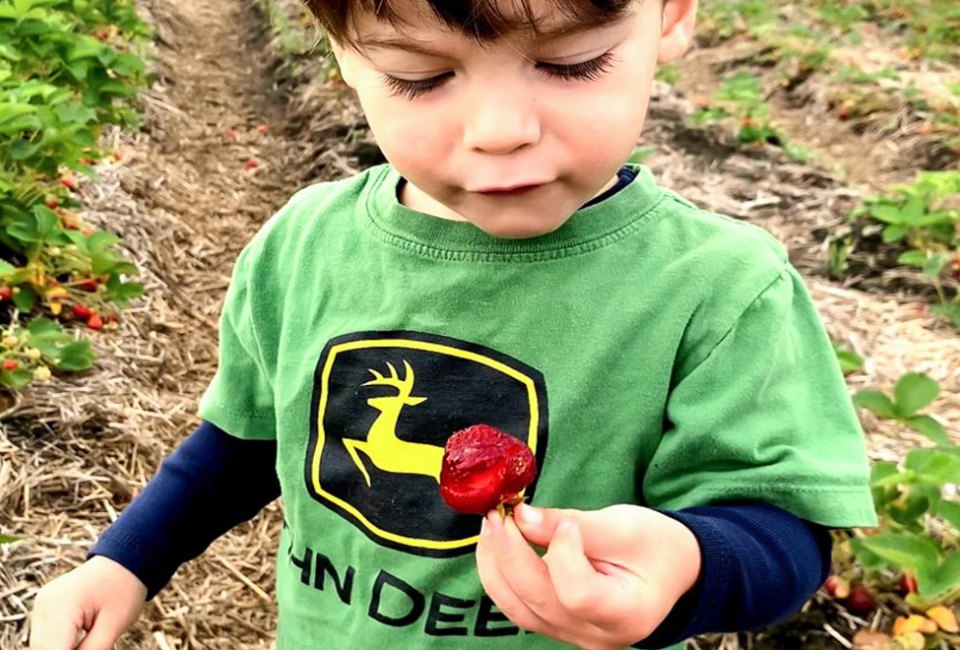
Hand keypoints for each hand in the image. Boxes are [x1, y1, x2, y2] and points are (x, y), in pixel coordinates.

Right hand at [30, 555, 146, 649]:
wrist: (124, 561)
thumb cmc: (124, 589)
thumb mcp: (114, 624)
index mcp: (62, 606)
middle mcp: (44, 605)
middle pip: (44, 649)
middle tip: (93, 645)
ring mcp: (41, 605)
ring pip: (41, 646)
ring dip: (62, 648)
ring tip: (89, 638)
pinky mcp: (43, 608)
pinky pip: (45, 636)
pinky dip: (59, 644)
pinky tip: (78, 641)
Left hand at [476, 503, 701, 649]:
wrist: (671, 569)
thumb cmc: (656, 546)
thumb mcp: (624, 526)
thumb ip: (573, 524)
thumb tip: (521, 516)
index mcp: (627, 614)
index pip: (578, 593)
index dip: (562, 553)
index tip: (568, 522)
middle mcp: (596, 637)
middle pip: (539, 600)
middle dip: (511, 552)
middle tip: (500, 511)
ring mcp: (573, 636)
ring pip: (517, 608)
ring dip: (496, 563)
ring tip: (492, 522)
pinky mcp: (556, 626)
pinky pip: (518, 607)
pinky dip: (501, 574)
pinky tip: (497, 542)